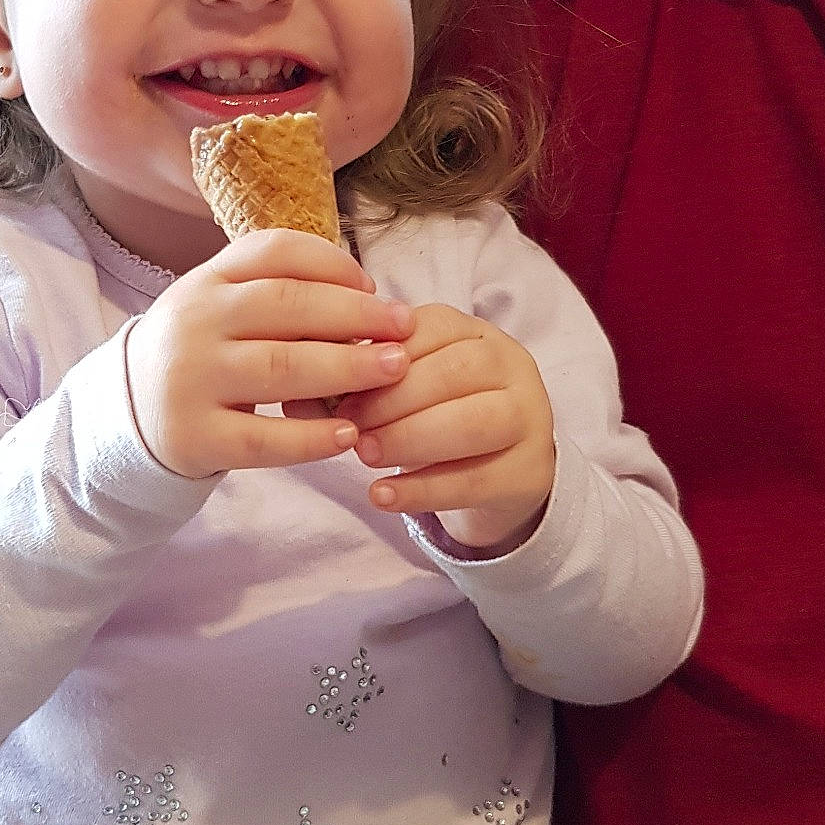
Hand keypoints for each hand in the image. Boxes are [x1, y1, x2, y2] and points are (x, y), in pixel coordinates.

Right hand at [126, 229, 414, 478]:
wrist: (126, 415)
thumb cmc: (201, 354)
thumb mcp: (220, 307)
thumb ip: (278, 291)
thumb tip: (366, 296)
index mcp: (205, 281)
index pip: (273, 252)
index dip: (331, 264)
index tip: (373, 286)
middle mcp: (194, 322)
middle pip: (285, 305)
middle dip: (355, 314)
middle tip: (405, 328)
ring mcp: (190, 380)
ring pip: (280, 367)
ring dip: (347, 367)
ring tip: (394, 370)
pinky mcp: (194, 436)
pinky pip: (263, 438)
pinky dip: (311, 437)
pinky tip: (349, 434)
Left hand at [333, 303, 554, 550]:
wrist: (497, 473)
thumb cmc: (434, 417)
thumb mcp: (400, 390)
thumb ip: (355, 382)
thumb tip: (294, 394)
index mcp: (473, 330)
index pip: (427, 329)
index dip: (379, 357)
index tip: (337, 388)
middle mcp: (510, 364)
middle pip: (456, 371)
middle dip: (393, 400)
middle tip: (349, 427)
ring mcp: (529, 417)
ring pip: (475, 421)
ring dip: (411, 438)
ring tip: (365, 455)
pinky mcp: (530, 471)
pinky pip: (478, 479)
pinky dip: (423, 489)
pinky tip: (382, 495)